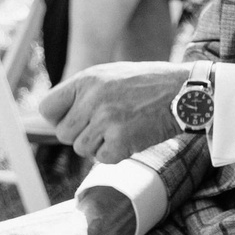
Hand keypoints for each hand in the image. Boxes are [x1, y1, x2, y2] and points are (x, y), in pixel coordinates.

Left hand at [37, 61, 190, 161]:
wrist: (187, 92)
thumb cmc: (150, 85)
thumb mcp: (111, 75)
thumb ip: (83, 92)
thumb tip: (55, 117)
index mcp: (87, 80)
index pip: (47, 108)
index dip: (59, 118)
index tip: (75, 120)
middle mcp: (93, 99)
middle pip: (63, 134)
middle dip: (82, 135)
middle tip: (106, 126)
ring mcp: (106, 120)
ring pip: (82, 148)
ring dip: (99, 145)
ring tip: (122, 129)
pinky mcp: (121, 140)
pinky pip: (102, 158)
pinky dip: (116, 153)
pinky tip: (133, 137)